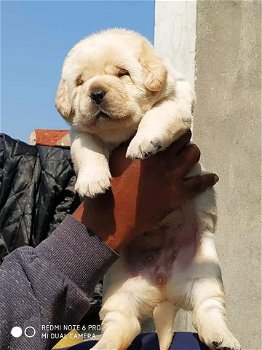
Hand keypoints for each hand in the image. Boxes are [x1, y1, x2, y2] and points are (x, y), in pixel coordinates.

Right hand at [72, 130, 217, 251]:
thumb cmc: (111, 187)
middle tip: (180, 146)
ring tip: (189, 158)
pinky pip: (200, 183)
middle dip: (184, 141)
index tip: (172, 135)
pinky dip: (208, 179)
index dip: (172, 133)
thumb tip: (140, 137)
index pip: (168, 133)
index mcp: (147, 149)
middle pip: (184, 140)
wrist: (113, 215)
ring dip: (192, 154)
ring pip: (193, 155)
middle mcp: (162, 158)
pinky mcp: (178, 193)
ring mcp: (172, 175)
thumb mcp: (116, 159)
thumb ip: (131, 146)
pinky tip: (212, 177)